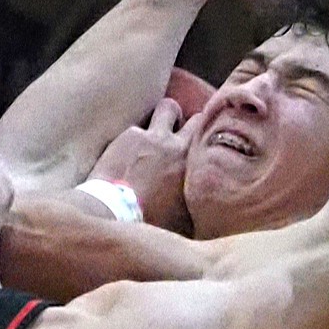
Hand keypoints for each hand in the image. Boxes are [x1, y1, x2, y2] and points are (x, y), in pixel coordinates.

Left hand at [87, 97, 201, 232]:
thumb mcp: (185, 219)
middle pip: (196, 117)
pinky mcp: (129, 135)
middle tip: (183, 133)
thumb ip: (198, 205)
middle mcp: (177, 145)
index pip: (212, 140)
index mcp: (194, 165)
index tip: (204, 144)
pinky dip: (136, 136)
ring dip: (167, 114)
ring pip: (168, 107)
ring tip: (160, 129)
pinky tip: (129, 150)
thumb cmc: (151, 220)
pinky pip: (139, 126)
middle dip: (194, 124)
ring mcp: (152, 136)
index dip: (209, 139)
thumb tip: (207, 212)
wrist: (117, 212)